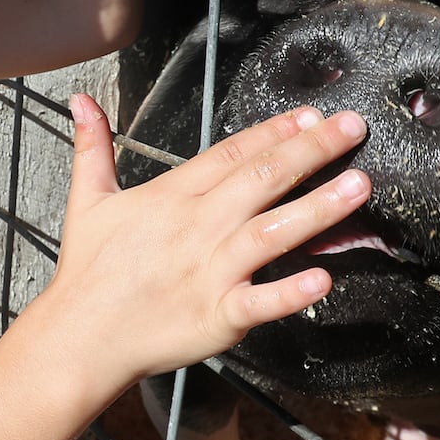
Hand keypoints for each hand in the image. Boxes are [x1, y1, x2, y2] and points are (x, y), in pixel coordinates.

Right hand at [45, 93, 370, 386]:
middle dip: (311, 151)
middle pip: (261, 180)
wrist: (80, 338)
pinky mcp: (216, 317)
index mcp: (172, 196)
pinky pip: (259, 302)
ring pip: (270, 232)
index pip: (231, 154)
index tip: (311, 115)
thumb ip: (93, 146)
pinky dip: (290, 291)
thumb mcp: (87, 200)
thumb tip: (82, 101)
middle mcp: (197, 228)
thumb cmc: (87, 271)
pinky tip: (323, 277)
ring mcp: (209, 272)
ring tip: (359, 187)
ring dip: (317, 208)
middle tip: (353, 127)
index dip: (273, 132)